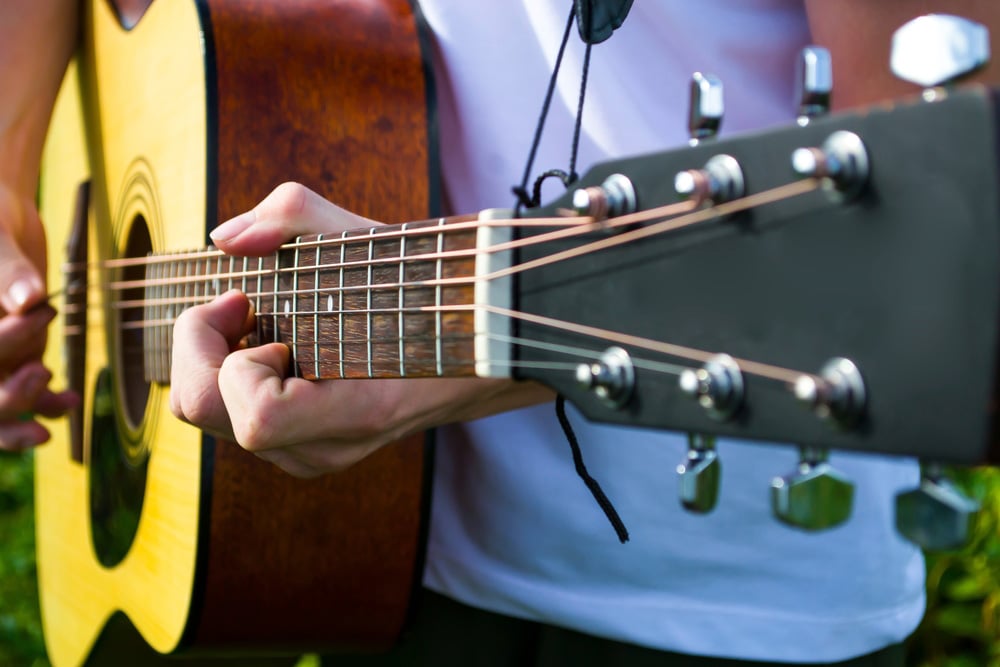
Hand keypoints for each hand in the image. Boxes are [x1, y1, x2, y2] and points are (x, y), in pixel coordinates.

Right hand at [0, 183, 77, 449]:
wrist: (1, 219)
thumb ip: (7, 270)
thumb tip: (29, 299)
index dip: (2, 345)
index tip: (38, 312)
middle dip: (7, 395)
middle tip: (40, 374)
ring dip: (26, 407)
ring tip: (61, 397)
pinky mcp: (15, 356)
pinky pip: (24, 392)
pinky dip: (46, 403)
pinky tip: (69, 402)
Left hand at [170, 183, 551, 476]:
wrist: (475, 342)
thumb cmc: (426, 289)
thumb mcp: (368, 238)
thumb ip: (290, 215)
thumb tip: (225, 237)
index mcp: (356, 409)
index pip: (255, 417)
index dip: (229, 354)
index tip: (248, 302)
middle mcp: (328, 446)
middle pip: (207, 415)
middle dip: (199, 347)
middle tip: (236, 303)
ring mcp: (315, 455)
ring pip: (214, 420)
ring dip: (216, 360)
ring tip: (259, 321)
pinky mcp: (305, 451)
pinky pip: (236, 422)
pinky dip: (232, 379)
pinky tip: (270, 345)